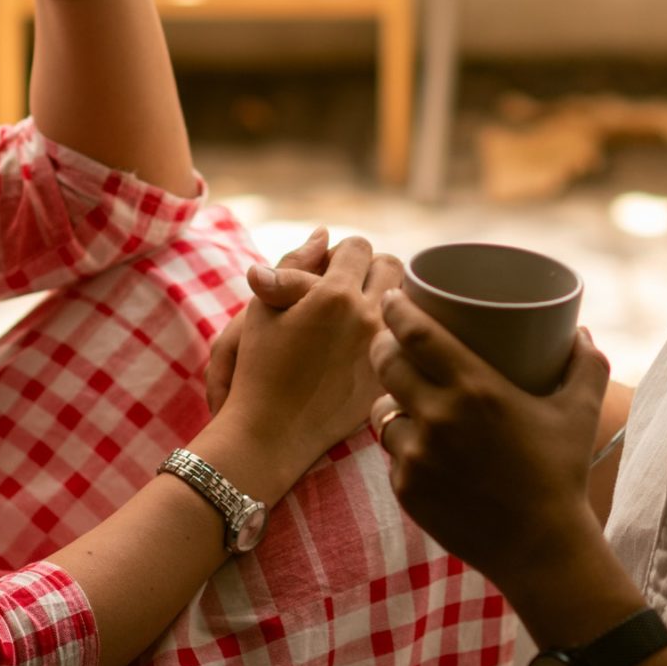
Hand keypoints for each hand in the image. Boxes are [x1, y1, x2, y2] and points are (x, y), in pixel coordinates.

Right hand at [221, 234, 404, 477]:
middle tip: (350, 289)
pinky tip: (369, 345)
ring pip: (406, 302)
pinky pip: (407, 338)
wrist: (271, 432)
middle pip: (392, 266)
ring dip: (388, 299)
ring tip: (362, 315)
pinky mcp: (390, 376)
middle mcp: (366, 318)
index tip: (329, 272)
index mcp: (334, 295)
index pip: (358, 247)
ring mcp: (383, 349)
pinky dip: (394, 332)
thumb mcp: (262, 310)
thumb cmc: (258, 367)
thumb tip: (322, 233)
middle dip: (372, 270)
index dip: (340, 255)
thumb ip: (293, 264)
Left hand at [370, 298, 611, 596]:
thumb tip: (582, 332)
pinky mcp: (406, 489)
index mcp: (475, 388)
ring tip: (402, 395)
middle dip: (383, 344)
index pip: (416, 332)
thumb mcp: (581, 412)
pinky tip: (414, 442)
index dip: (398, 308)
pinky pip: (391, 454)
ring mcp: (417, 456)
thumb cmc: (562, 474)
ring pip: (382, 411)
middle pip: (386, 362)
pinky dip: (402, 445)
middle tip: (392, 339)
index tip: (396, 297)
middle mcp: (438, 417)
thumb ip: (586, 365)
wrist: (541, 549)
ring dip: (389, 398)